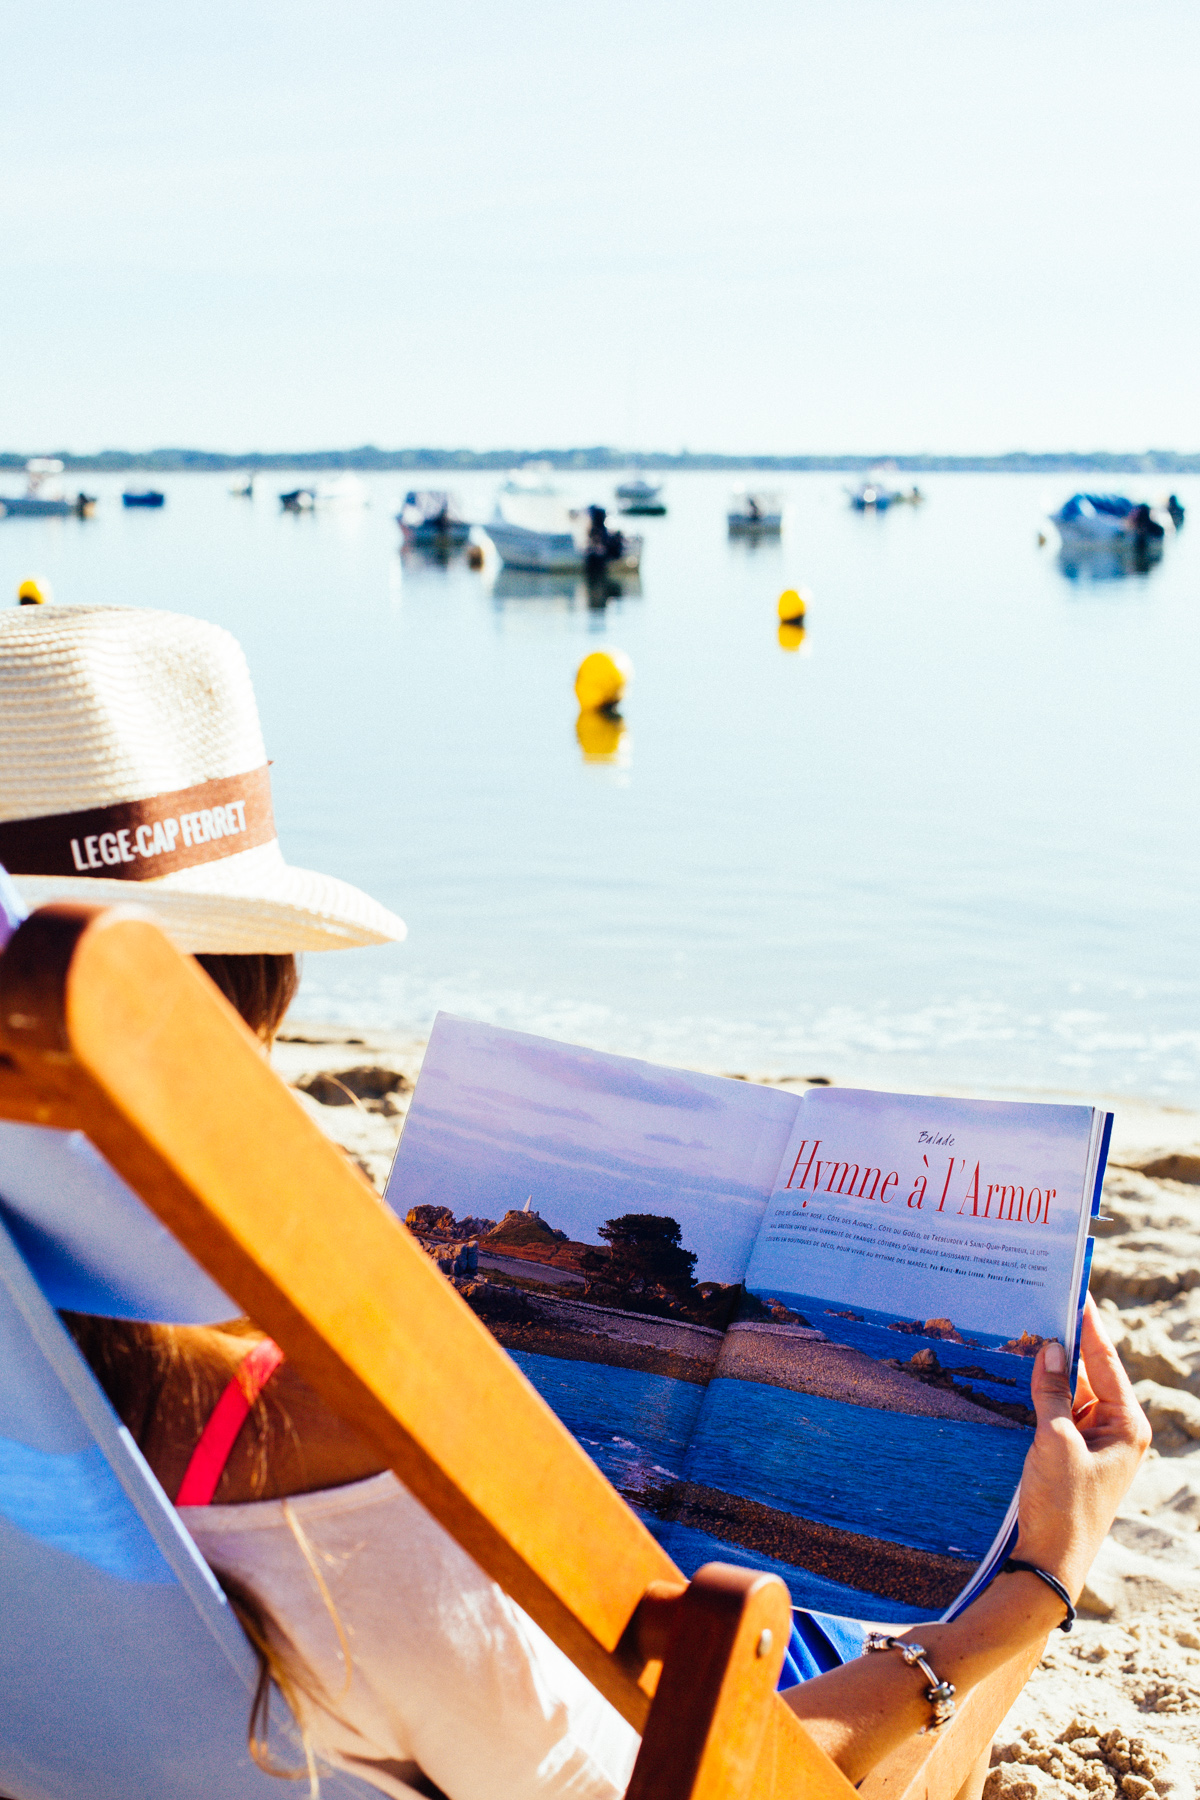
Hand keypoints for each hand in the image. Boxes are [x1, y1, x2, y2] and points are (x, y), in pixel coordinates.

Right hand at [1012, 1295, 1150, 1599]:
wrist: (1048, 1564)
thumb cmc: (1063, 1507)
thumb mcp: (1055, 1444)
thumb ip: (1052, 1393)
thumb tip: (1052, 1348)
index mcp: (1126, 1424)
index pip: (1106, 1360)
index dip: (1087, 1323)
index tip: (1072, 1287)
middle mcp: (1113, 1428)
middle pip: (1087, 1371)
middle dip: (1062, 1342)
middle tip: (1035, 1301)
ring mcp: (1090, 1441)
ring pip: (1066, 1389)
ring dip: (1044, 1368)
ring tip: (1018, 1328)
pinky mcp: (1068, 1453)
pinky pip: (1053, 1410)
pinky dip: (1036, 1392)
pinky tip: (1013, 1371)